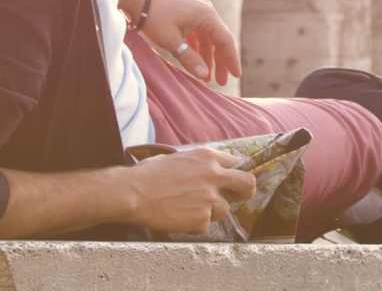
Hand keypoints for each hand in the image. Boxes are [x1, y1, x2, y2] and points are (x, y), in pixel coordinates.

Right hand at [125, 148, 258, 233]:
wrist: (133, 193)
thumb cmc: (148, 175)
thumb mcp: (176, 158)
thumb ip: (197, 165)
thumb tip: (205, 170)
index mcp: (207, 157)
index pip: (236, 164)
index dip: (232, 174)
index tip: (230, 181)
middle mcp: (213, 175)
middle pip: (247, 184)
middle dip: (244, 192)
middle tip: (236, 197)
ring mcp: (209, 198)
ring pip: (224, 209)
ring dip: (210, 211)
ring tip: (187, 208)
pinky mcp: (202, 218)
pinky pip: (206, 224)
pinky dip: (194, 224)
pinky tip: (178, 217)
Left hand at [136, 0, 242, 85]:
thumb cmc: (154, 16)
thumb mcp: (172, 41)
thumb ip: (190, 59)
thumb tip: (204, 75)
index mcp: (207, 16)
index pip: (225, 41)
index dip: (231, 60)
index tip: (236, 76)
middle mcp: (205, 11)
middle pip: (218, 40)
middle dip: (219, 62)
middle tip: (220, 82)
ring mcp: (195, 11)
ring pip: (207, 38)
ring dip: (206, 57)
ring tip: (205, 76)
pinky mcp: (186, 13)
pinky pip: (197, 34)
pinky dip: (196, 48)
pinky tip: (194, 61)